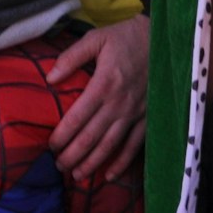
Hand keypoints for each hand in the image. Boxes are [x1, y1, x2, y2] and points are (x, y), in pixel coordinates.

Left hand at [47, 13, 149, 179]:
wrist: (162, 39)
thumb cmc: (124, 38)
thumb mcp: (96, 39)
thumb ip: (71, 57)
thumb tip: (50, 78)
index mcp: (104, 83)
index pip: (77, 117)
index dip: (62, 134)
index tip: (50, 146)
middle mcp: (119, 103)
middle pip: (91, 136)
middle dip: (73, 154)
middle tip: (58, 166)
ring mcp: (135, 113)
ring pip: (110, 145)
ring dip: (93, 162)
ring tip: (77, 175)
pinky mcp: (148, 118)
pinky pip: (134, 145)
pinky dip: (123, 162)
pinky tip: (110, 175)